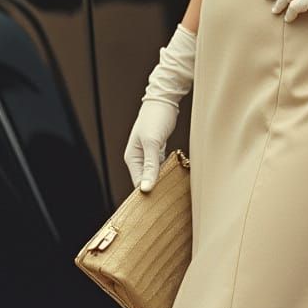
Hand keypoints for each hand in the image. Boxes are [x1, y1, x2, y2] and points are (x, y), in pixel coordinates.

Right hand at [123, 23, 195, 191]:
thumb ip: (150, 165)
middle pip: (145, 181)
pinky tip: (175, 179)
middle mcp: (138, 158)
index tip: (156, 210)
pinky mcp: (158, 149)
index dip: (146, 197)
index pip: (137, 184)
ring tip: (172, 197)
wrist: (165, 97)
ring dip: (162, 182)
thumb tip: (145, 189)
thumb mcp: (152, 141)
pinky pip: (161, 166)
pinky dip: (167, 172)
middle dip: (155, 191)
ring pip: (154, 174)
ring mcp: (148, 154)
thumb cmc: (156, 116)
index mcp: (132, 157)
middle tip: (167, 206)